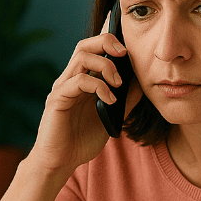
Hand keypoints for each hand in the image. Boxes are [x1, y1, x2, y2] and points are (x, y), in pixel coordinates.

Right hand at [30, 14, 140, 174]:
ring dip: (105, 65)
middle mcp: (70, 78)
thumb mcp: (112, 116)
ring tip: (118, 82)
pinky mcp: (57, 100)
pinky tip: (110, 98)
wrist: (61, 162)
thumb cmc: (82, 139)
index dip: (109, 38)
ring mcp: (63, 87)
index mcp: (82, 78)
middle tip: (125, 53)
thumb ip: (125, 98)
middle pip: (85, 44)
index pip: (94, 49)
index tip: (129, 38)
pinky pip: (78, 82)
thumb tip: (143, 82)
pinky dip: (98, 86)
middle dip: (107, 42)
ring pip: (81, 57)